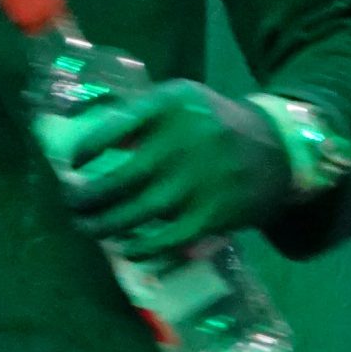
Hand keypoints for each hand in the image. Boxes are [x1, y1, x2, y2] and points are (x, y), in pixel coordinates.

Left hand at [59, 81, 292, 258]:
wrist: (279, 150)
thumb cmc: (213, 126)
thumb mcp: (180, 102)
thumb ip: (137, 115)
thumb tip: (80, 134)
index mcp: (172, 104)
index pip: (114, 127)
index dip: (85, 150)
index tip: (71, 165)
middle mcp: (186, 139)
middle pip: (121, 176)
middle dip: (87, 196)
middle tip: (71, 203)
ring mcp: (202, 179)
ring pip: (140, 211)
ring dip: (106, 224)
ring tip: (87, 227)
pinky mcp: (215, 213)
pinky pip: (169, 238)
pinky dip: (142, 248)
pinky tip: (126, 249)